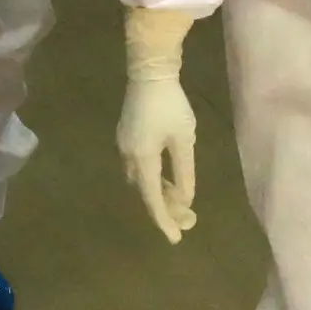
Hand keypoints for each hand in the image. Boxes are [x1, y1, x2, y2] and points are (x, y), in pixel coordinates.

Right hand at [120, 4, 200, 240]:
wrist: (150, 71)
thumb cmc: (171, 104)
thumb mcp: (184, 139)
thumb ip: (185, 171)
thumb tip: (185, 199)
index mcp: (143, 159)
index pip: (153, 199)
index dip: (165, 220)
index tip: (176, 238)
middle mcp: (128, 156)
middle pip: (145, 191)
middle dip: (164, 206)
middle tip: (186, 217)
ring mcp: (124, 145)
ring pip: (140, 179)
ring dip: (158, 191)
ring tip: (179, 197)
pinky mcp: (126, 135)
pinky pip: (138, 166)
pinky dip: (153, 177)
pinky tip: (167, 176)